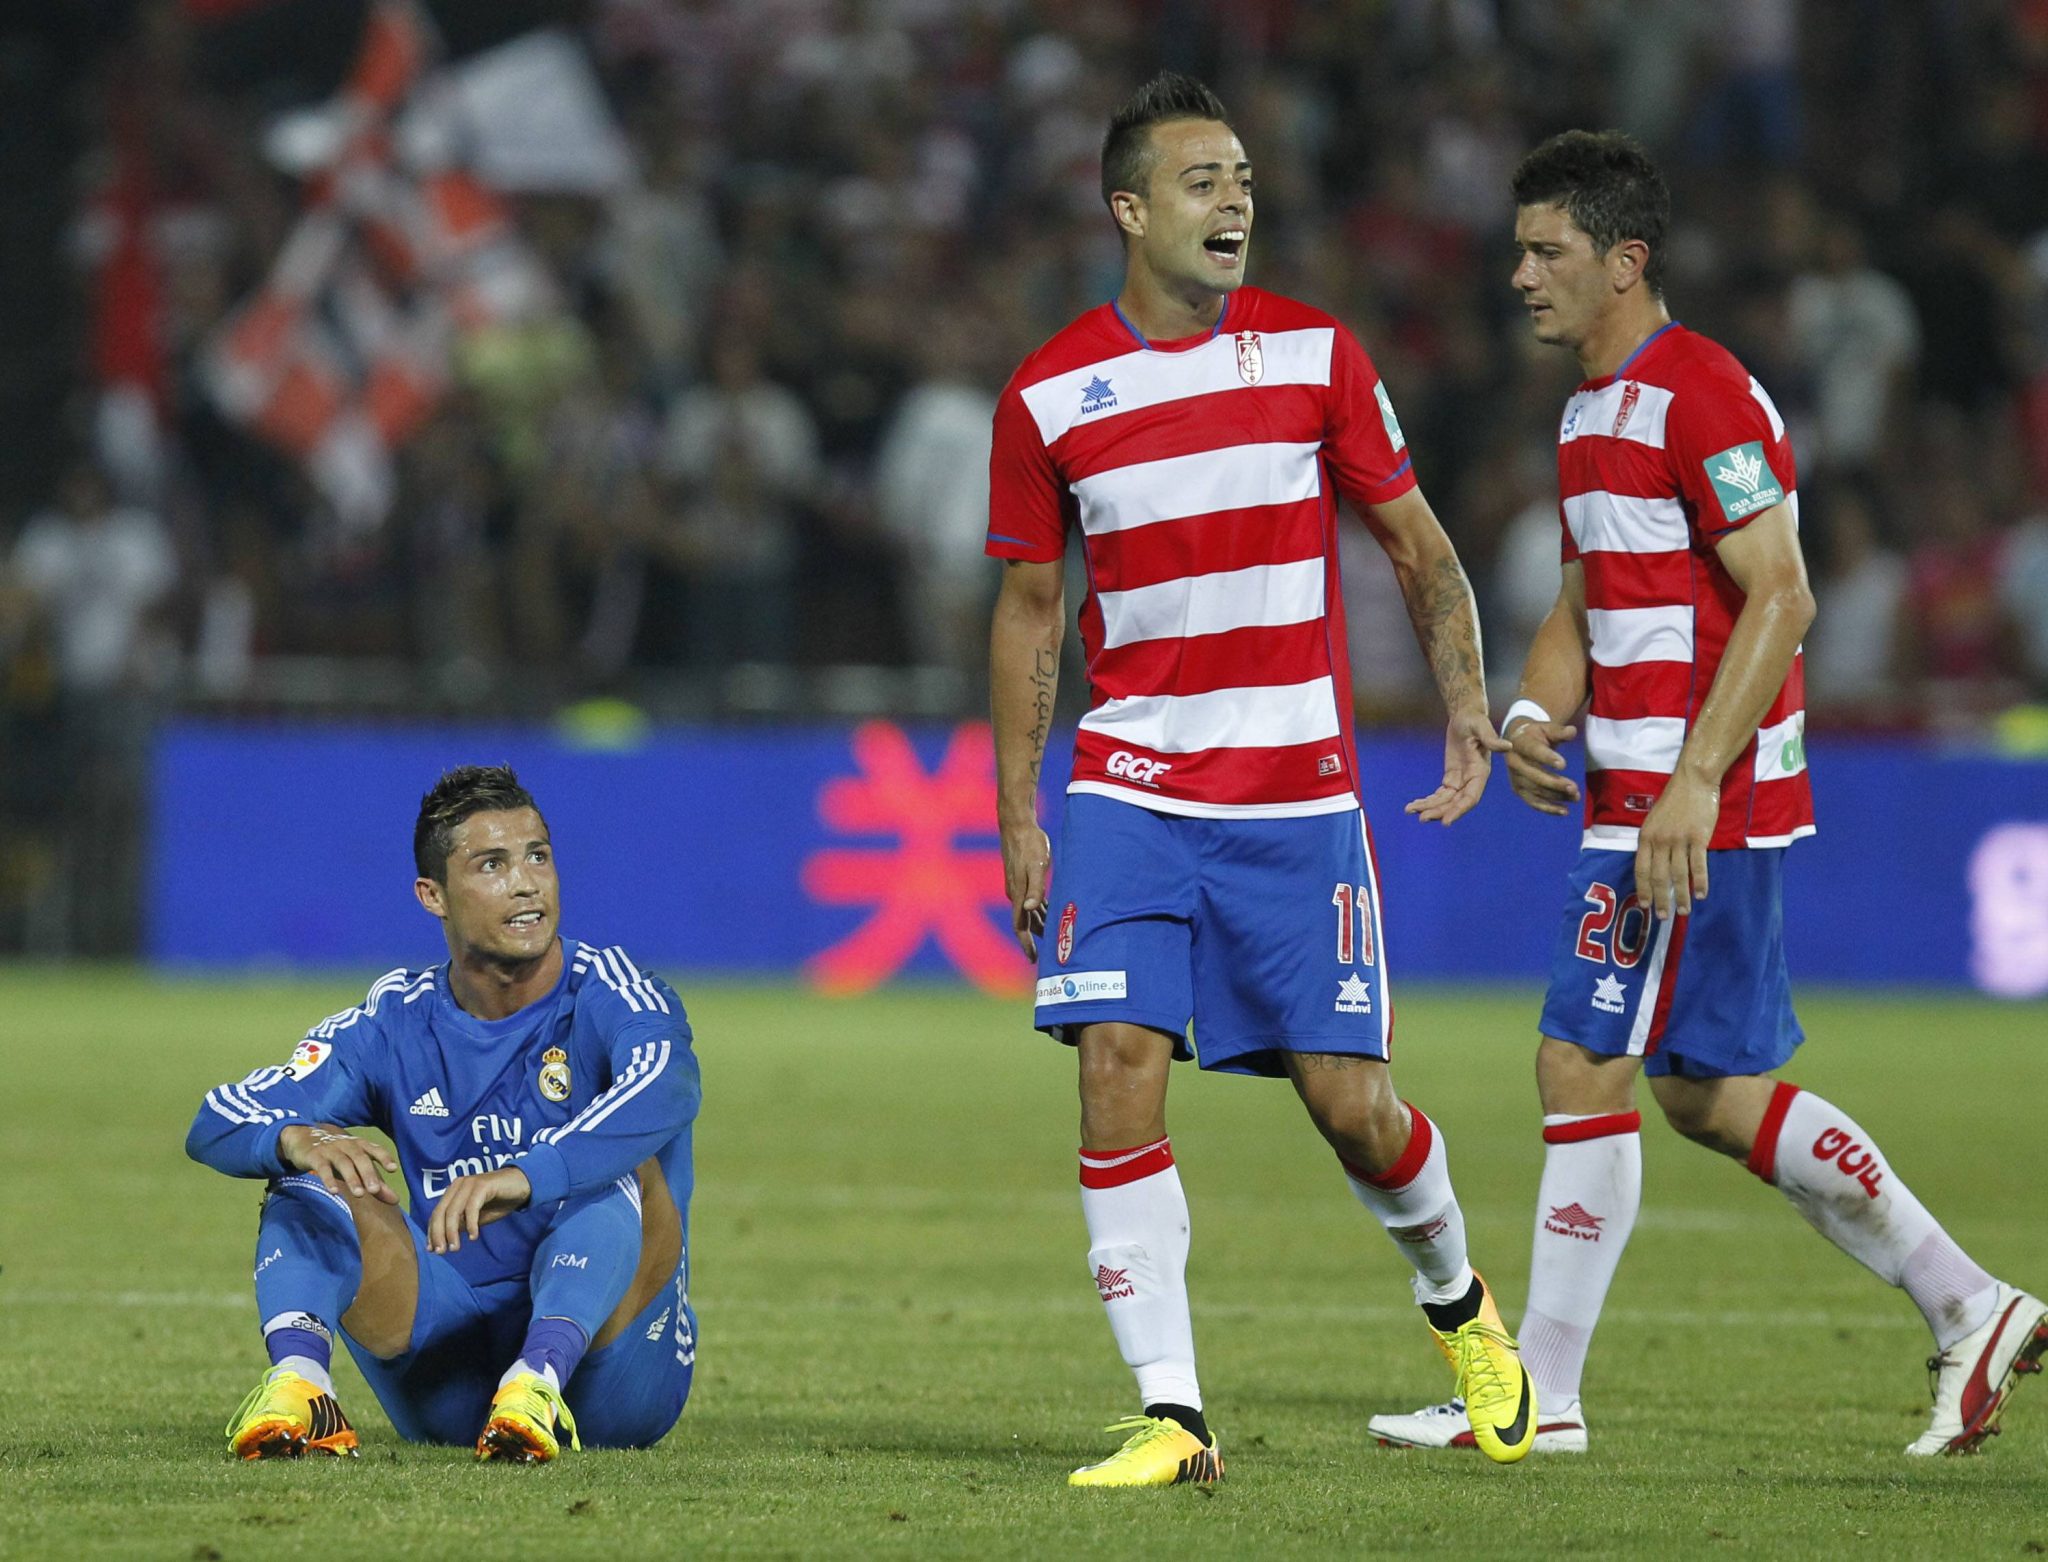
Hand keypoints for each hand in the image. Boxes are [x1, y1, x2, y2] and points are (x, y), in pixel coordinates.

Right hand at [279, 1123, 399, 1203]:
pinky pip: (322, 1168)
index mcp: (360, 1145)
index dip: (384, 1157)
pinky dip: (328, 1179)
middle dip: (368, 1174)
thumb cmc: (338, 1155)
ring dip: (351, 1178)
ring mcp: (331, 1150)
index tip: (393, 1169)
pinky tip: (333, 1192)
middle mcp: (348, 1145)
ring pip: (343, 1163)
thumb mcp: (356, 1166)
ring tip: (359, 1195)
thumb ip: (376, 1183)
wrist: (304, 1139)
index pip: (374, 1149)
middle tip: (375, 1190)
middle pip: (360, 1158)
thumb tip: (395, 1201)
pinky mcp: (315, 1157)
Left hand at [428, 1166, 531, 1254]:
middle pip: (441, 1212)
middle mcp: (458, 1185)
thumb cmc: (498, 1201)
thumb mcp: (476, 1217)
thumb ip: (460, 1225)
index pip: (436, 1213)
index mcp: (453, 1191)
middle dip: (439, 1234)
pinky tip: (474, 1236)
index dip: (432, 1232)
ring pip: (453, 1211)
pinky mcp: (483, 1185)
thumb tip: (441, 1241)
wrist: (522, 1184)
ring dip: (452, 1232)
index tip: (433, 1250)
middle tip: (442, 1252)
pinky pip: (472, 1207)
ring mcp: (470, 1183)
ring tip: (456, 1248)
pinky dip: (471, 1224)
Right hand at [1000, 817, 1052, 958]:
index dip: (1026, 944)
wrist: (1017, 825)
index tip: (1033, 959)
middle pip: (1025, 923)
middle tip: (1049, 955)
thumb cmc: (1030, 844)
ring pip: (1029, 912)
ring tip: (1052, 938)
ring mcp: (1018, 886)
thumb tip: (1029, 909)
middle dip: (1035, 939)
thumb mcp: (1037, 866)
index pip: (1020, 926)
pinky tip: (1049, 912)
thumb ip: (1036, 888)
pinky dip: (1040, 910)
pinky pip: (1031, 900)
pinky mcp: (1022, 878)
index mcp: (1018, 895)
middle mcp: (1015, 894)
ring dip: (1039, 925)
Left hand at [1404, 711, 1511, 824]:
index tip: (1446, 822)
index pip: (1471, 797)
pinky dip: (1427, 801)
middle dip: (1440, 811)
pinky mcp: (1451, 778)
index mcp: (1480, 772)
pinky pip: (1439, 794)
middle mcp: (1472, 780)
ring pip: (1445, 801)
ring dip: (1430, 808)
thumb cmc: (1474, 719)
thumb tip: (1507, 746)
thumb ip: (1491, 738)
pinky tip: (1413, 806)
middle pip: (1456, 803)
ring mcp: (1461, 781)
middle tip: (1422, 818)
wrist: (1465, 716)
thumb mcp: (1481, 726)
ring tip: (1410, 811)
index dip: (1459, 810)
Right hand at [1503, 717, 1581, 815]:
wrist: (1518, 742)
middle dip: (1555, 783)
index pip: (1533, 751)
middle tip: (1574, 788)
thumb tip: (1572, 731)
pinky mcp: (1519, 790)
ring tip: (1575, 797)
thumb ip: (1560, 731)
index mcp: (1520, 744)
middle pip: (1534, 776)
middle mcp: (1514, 762)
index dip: (1547, 758)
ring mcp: (1515, 778)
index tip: (1564, 764)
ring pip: (1535, 790)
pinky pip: (1533, 802)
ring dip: (1556, 796)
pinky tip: (1564, 811)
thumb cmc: (1536, 734)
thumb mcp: (1547, 728)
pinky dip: (1548, 808)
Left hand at [1635, 771, 1718, 919]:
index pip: (1641, 869)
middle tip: (1663, 917)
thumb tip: (1652, 866)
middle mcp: (1660, 841)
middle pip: (1659, 876)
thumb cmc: (1674, 801)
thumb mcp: (1654, 821)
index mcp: (1646, 837)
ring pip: (1678, 874)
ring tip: (1684, 911)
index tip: (1645, 905)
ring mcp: (1679, 840)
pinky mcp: (1698, 838)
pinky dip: (1700, 882)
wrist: (1694, 782)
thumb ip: (1652, 842)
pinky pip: (1698, 865)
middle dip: (1660, 899)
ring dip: (1681, 895)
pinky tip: (1701, 894)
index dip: (1643, 889)